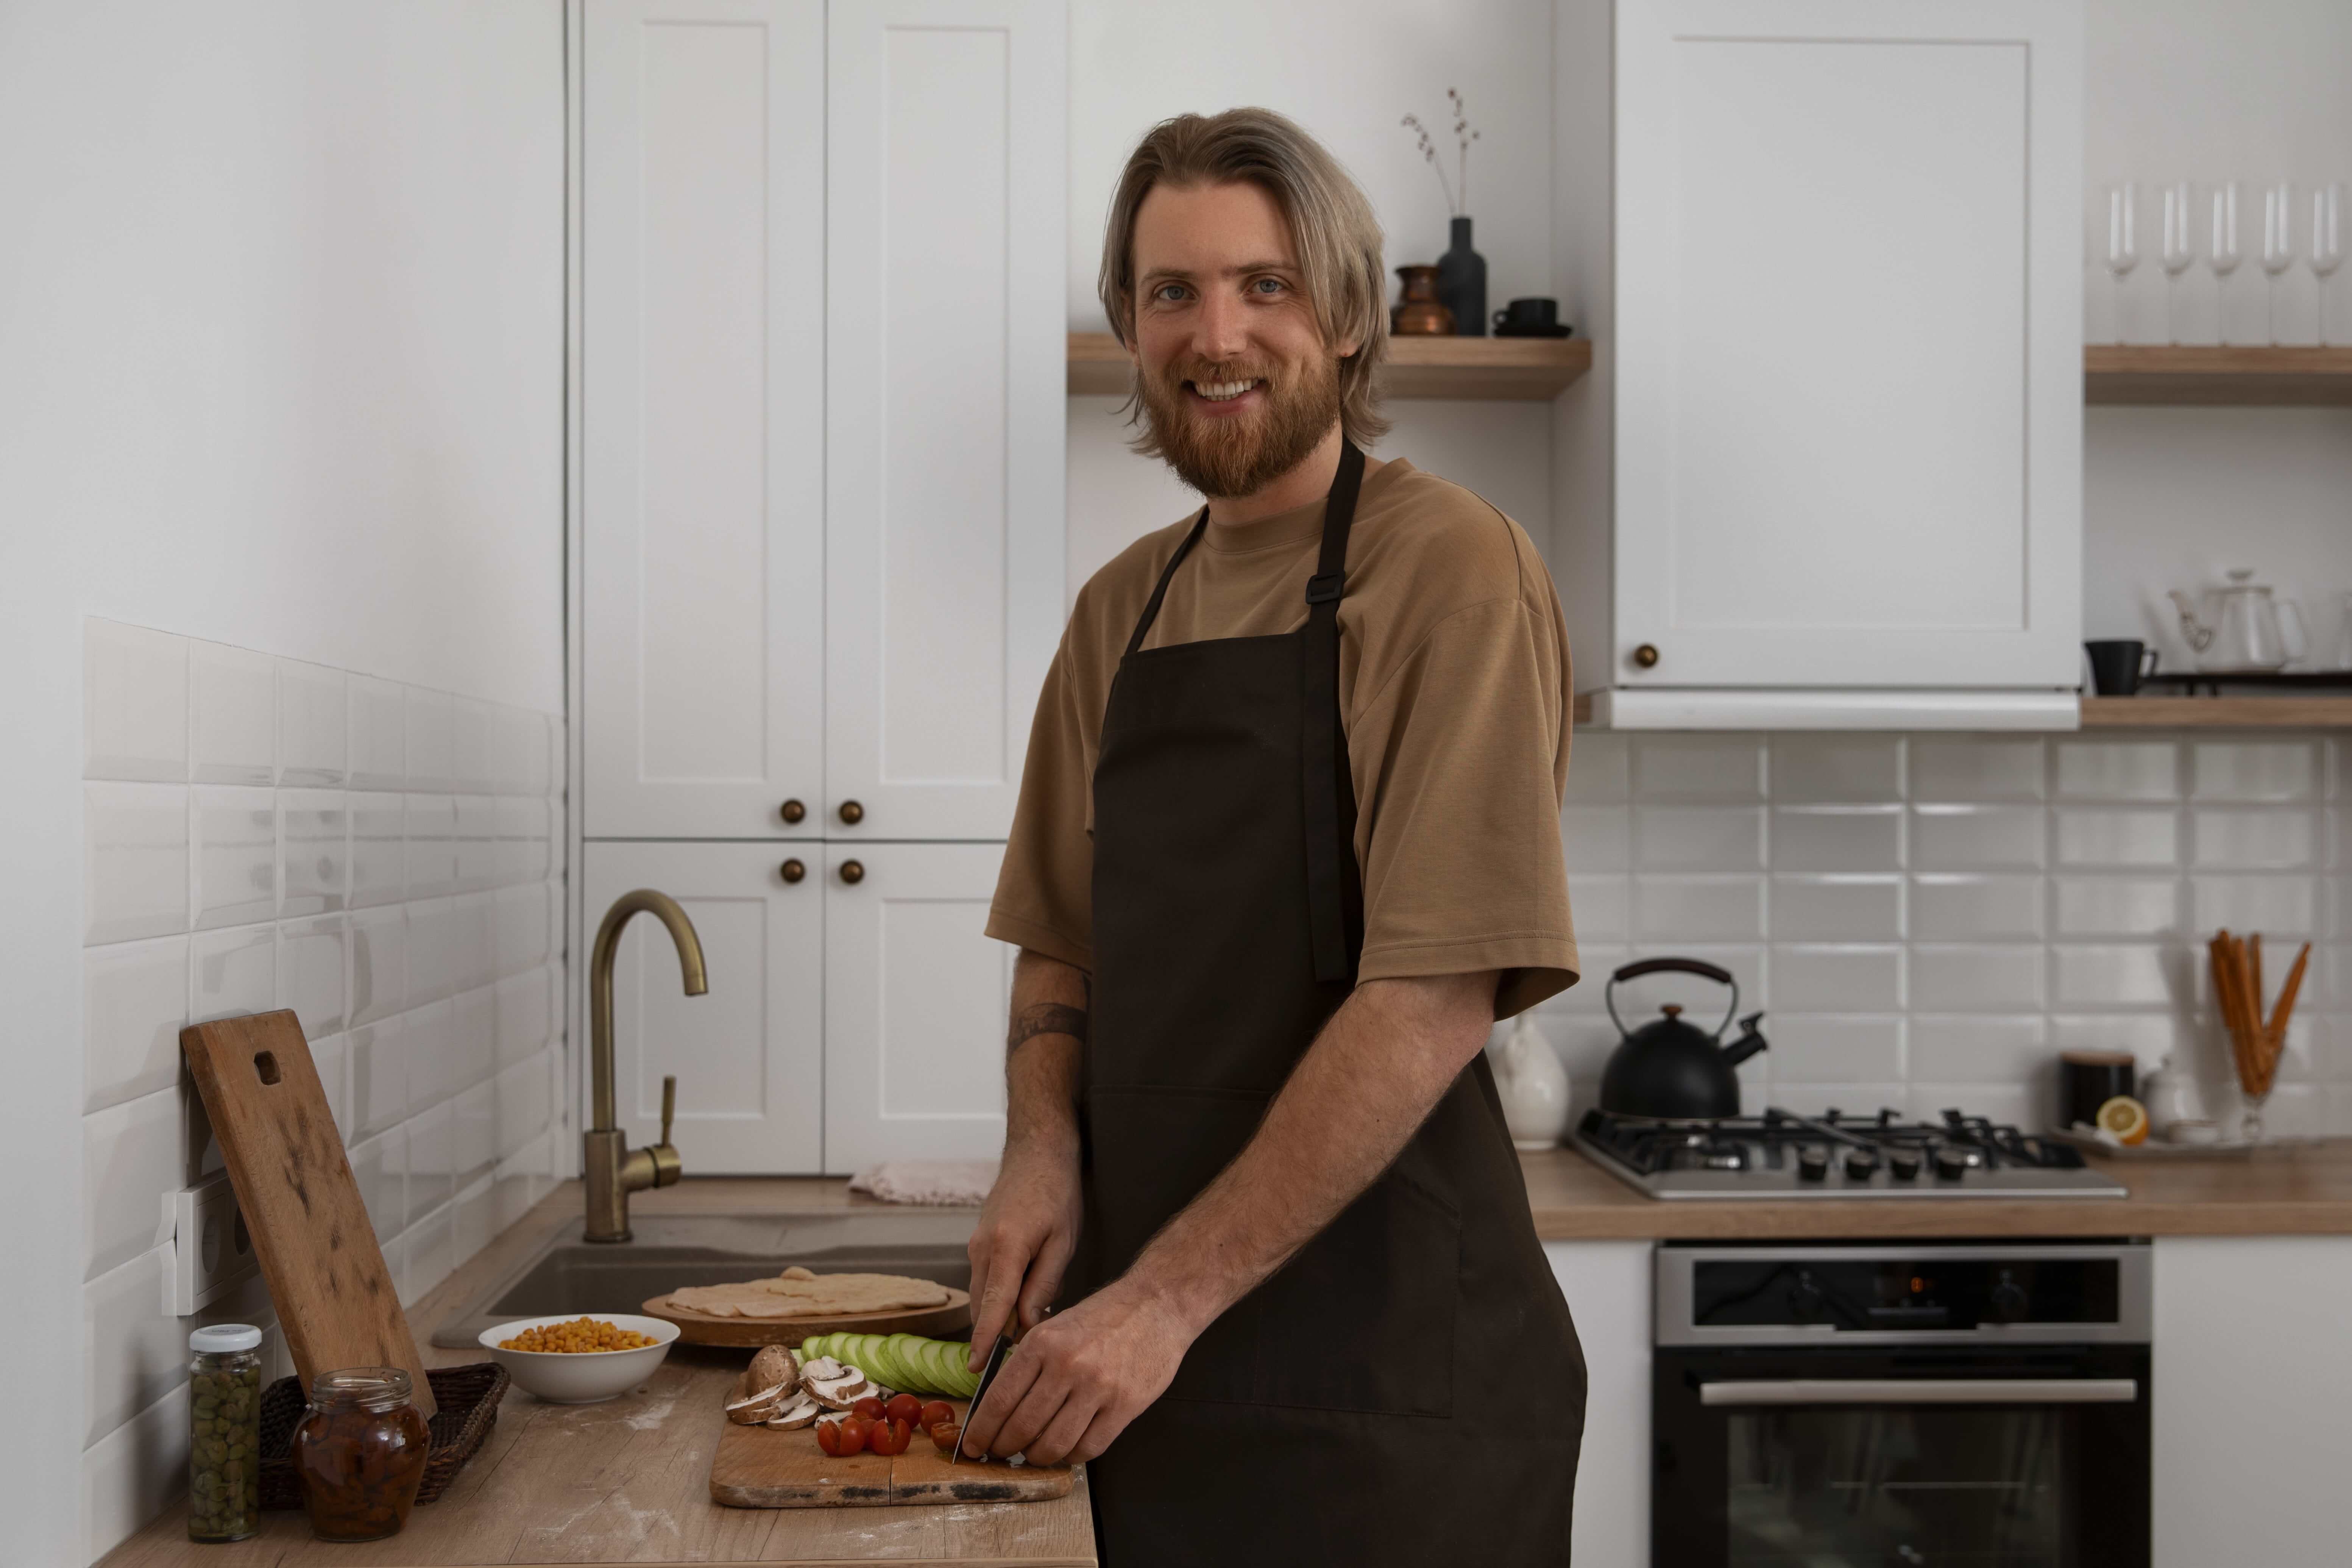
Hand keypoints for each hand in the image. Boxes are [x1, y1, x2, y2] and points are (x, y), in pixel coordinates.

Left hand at [960, 1280, 1191, 1466]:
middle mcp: (1067, 1365)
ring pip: (1053, 1444)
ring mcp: (1098, 1387)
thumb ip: (1029, 1363)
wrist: (1157, 1304)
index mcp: (1043, 1342)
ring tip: (1033, 1454)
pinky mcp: (1124, 1405)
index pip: (1000, 1398)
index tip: (972, 1446)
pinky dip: (1071, 1456)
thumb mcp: (1056, 1327)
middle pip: (1022, 1427)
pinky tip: (1067, 1450)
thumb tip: (998, 1407)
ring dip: (1037, 1457)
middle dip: (1004, 1448)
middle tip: (1001, 1454)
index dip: (981, 1430)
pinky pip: (1088, 1447)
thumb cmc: (1104, 1317)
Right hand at [965, 1143, 1081, 1366]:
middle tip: (1022, 1357)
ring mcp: (976, 1246)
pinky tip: (1025, 1297)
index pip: (991, 1306)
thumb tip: (1027, 1324)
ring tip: (1031, 1325)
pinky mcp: (979, 1244)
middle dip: (998, 1334)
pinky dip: (1000, 1296)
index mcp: (1005, 1248)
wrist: (1037, 1153)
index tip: (977, 1370)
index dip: (985, 1341)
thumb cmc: (1057, 1193)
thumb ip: (1043, 1285)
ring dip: (1001, 1315)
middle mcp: (982, 1249)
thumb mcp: (1062, 1242)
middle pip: (983, 1306)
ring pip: (983, 1295)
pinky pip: (986, 1281)